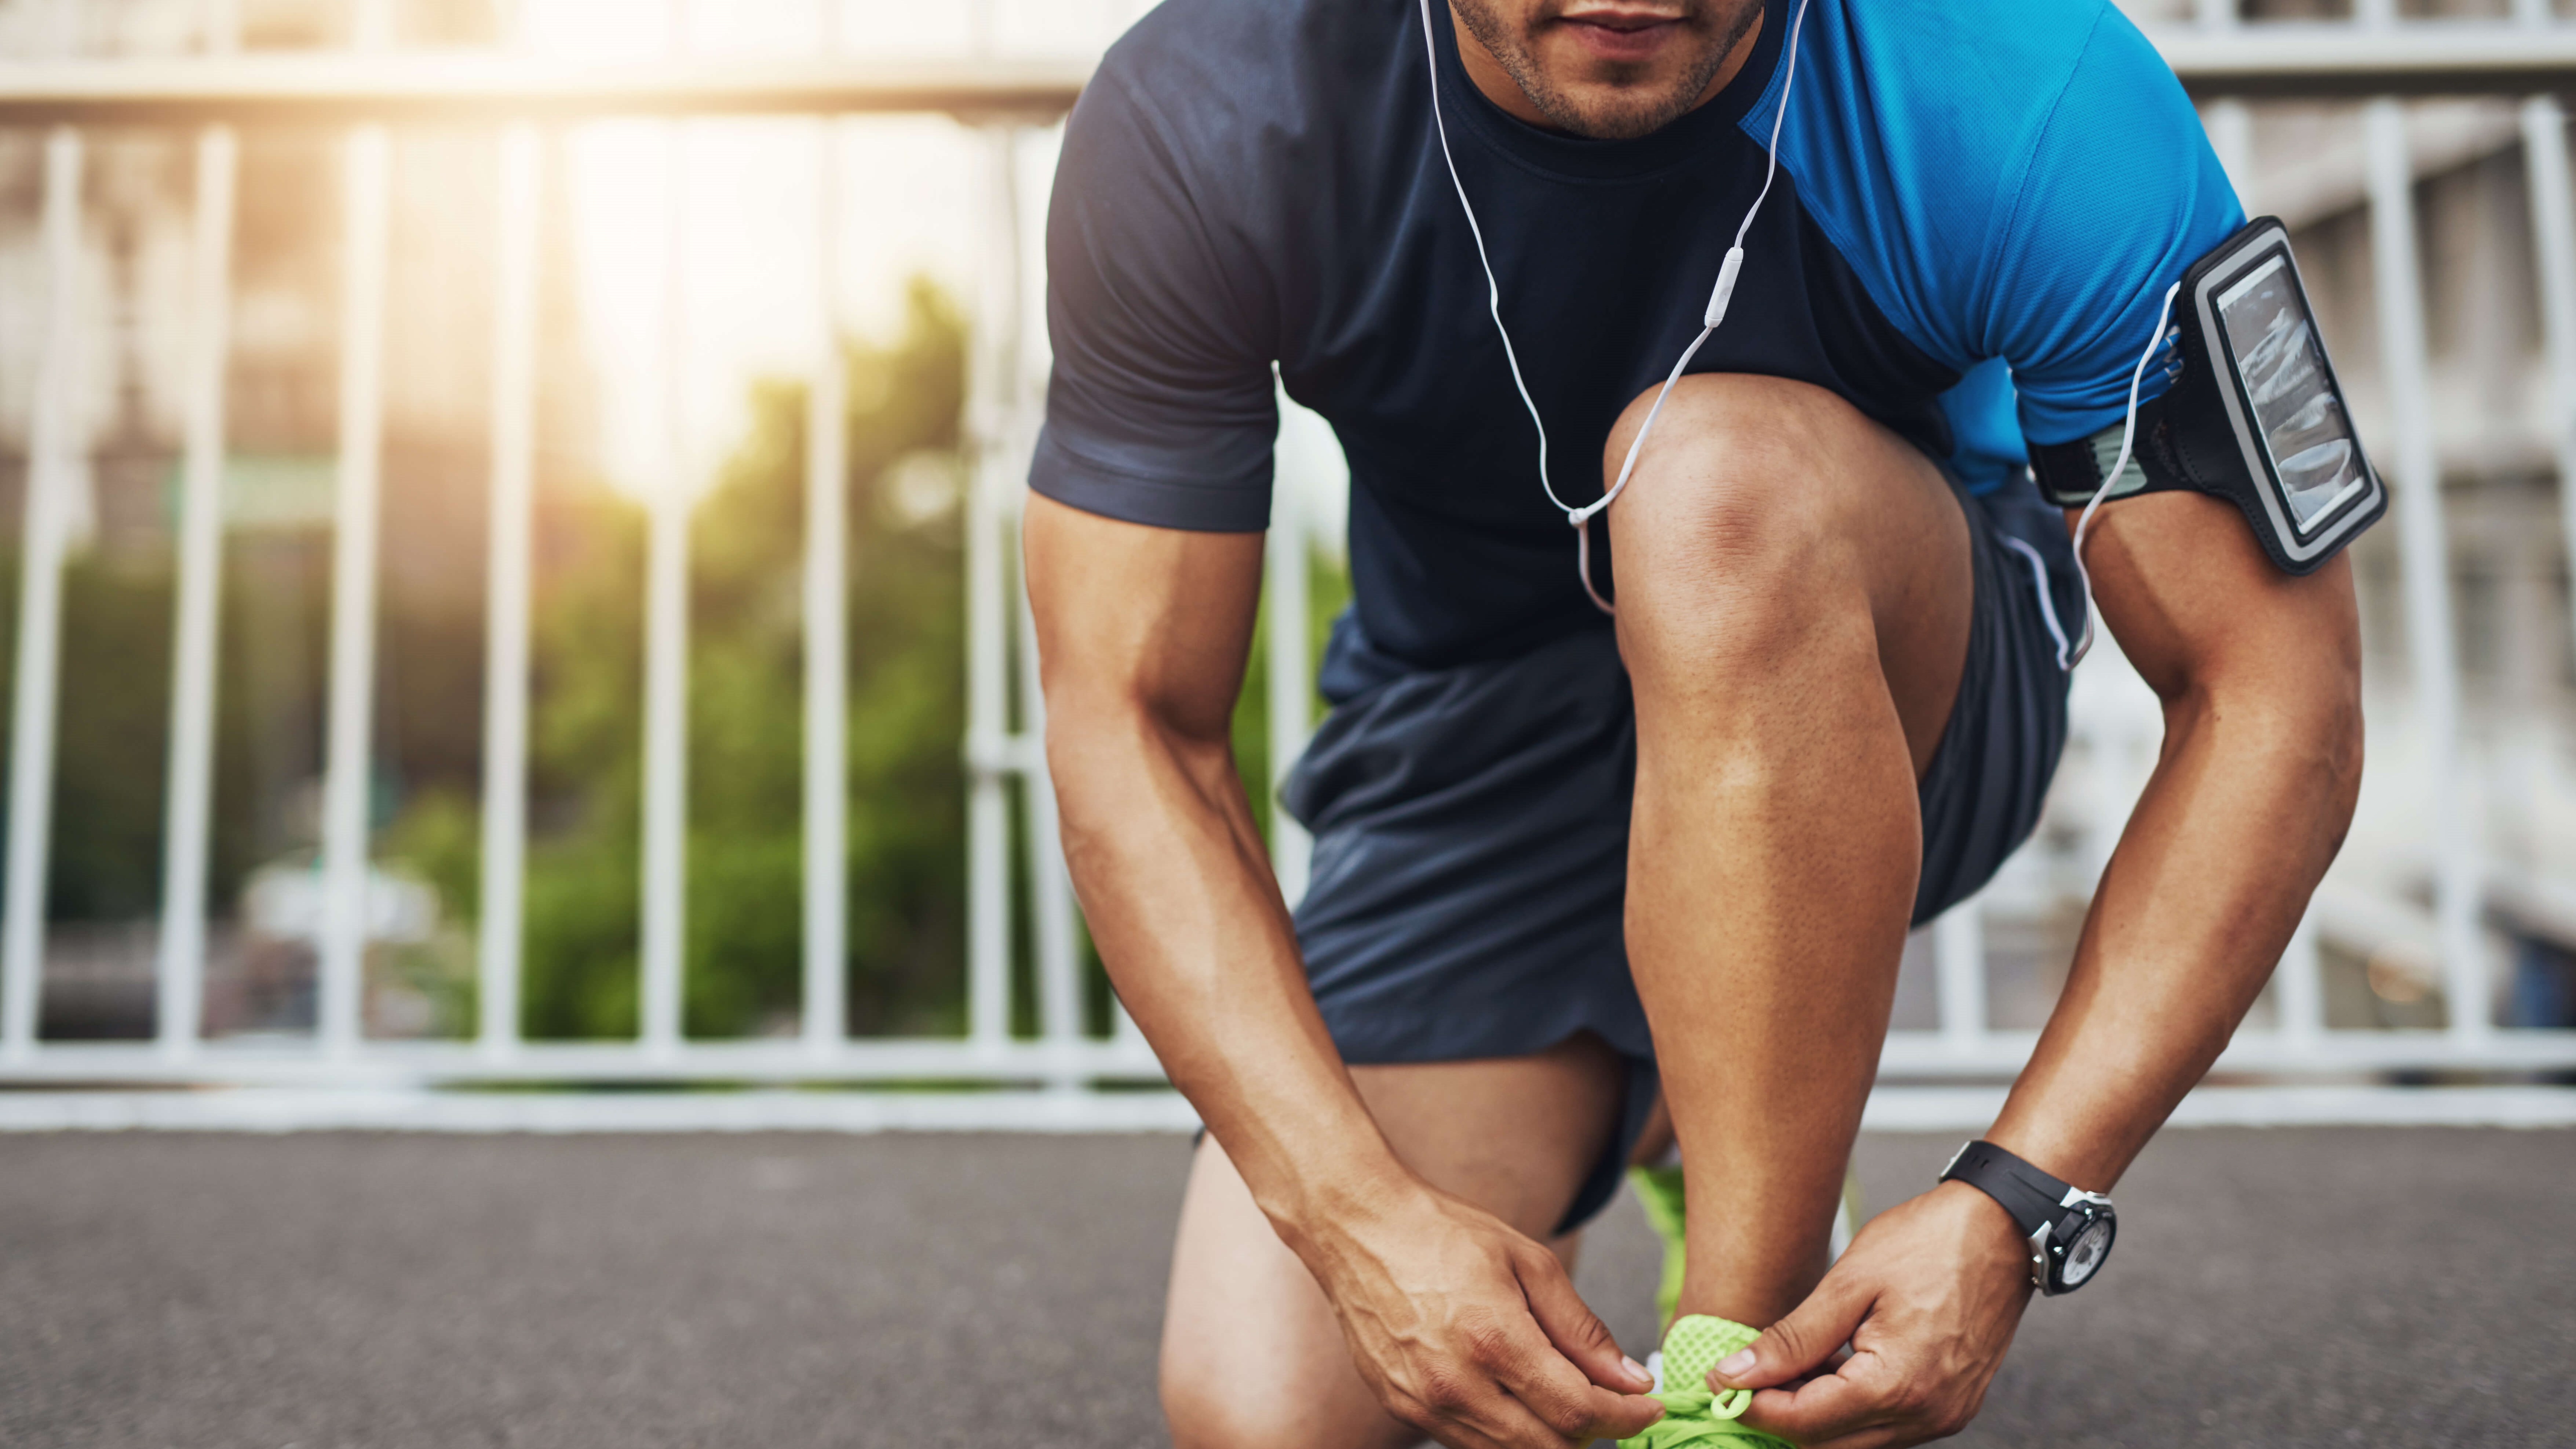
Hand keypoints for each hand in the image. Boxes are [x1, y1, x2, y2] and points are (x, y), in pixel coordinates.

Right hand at [1291, 1178, 1666, 1447]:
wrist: (1358, 1229)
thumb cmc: (1444, 1233)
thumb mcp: (1529, 1262)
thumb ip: (1581, 1328)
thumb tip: (1630, 1378)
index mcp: (1493, 1339)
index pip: (1577, 1412)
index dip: (1624, 1417)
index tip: (1648, 1405)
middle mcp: (1455, 1384)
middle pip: (1547, 1448)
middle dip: (1592, 1432)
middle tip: (1611, 1403)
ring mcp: (1423, 1403)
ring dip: (1548, 1436)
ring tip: (1563, 1394)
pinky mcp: (1401, 1408)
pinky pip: (1469, 1442)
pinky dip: (1504, 1431)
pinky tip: (1513, 1393)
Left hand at [1713, 1181, 2032, 1447]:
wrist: (2003, 1228)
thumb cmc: (1929, 1243)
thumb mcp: (1849, 1284)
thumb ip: (1791, 1339)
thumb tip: (1733, 1374)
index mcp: (1897, 1386)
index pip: (1804, 1424)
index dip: (1752, 1407)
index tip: (1717, 1382)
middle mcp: (1926, 1416)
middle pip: (1827, 1443)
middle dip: (1780, 1414)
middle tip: (1746, 1373)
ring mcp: (1944, 1415)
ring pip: (1855, 1440)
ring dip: (1814, 1413)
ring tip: (1791, 1362)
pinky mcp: (1952, 1406)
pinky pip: (1886, 1425)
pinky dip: (1849, 1405)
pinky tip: (1831, 1367)